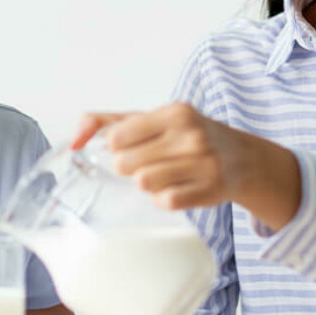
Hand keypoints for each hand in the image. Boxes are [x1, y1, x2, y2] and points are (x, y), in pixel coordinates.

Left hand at [73, 103, 301, 229]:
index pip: (118, 136)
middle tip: (148, 163)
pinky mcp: (208, 190)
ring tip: (162, 176)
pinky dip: (164, 199)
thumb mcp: (152, 118)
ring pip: (143, 183)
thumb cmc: (187, 136)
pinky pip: (165, 202)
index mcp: (174, 113)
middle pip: (125, 163)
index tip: (129, 148)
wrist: (242, 158)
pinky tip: (176, 189)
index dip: (117, 148)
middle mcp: (190, 135)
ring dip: (146, 184)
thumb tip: (73, 142)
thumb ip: (106, 122)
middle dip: (130, 167)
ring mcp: (202, 163)